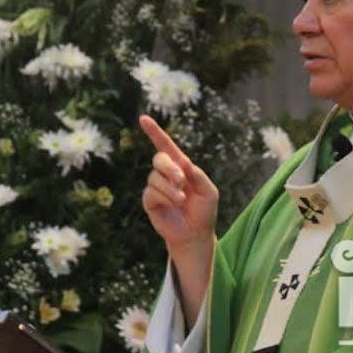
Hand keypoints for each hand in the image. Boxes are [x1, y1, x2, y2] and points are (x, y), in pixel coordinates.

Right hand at [139, 115, 217, 252]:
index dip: (154, 132)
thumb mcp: (209, 191)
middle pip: (159, 159)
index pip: (165, 146)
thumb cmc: (204, 211)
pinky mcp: (150, 201)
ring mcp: (156, 187)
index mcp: (180, 167)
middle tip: (182, 181)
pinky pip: (152, 193)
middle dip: (169, 168)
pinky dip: (165, 197)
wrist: (196, 234)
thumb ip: (198, 175)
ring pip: (155, 178)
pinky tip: (175, 204)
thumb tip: (182, 163)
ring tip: (182, 200)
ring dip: (171, 189)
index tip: (143, 119)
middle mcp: (166, 174)